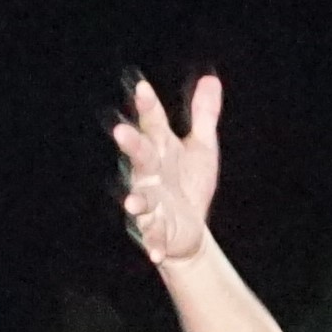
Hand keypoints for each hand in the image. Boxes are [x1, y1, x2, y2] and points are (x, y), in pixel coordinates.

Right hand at [113, 73, 221, 264]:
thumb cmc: (189, 183)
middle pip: (139, 156)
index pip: (152, 123)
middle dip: (131, 146)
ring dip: (136, 199)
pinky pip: (153, 236)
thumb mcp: (201, 147)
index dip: (146, 106)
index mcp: (160, 149)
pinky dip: (154, 244)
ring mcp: (150, 202)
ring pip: (139, 198)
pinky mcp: (156, 229)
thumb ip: (203, 115)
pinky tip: (156, 253)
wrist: (189, 230)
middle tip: (121, 132)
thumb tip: (211, 78)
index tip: (142, 87)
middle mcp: (149, 173)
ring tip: (132, 201)